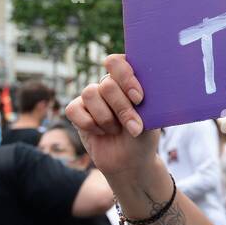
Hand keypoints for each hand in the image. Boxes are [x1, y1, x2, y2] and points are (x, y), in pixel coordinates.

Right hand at [65, 54, 160, 180]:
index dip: (126, 77)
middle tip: (133, 127)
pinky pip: (74, 109)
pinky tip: (101, 133)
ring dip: (106, 118)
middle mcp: (108, 84)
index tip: (138, 99)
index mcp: (128, 79)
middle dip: (122, 108)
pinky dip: (89, 124)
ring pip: (90, 93)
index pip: (118, 62)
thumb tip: (138, 93)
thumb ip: (145, 102)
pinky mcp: (77, 110)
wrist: (130, 162)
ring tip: (116, 131)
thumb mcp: (151, 119)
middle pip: (107, 83)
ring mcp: (92, 97)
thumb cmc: (143, 137)